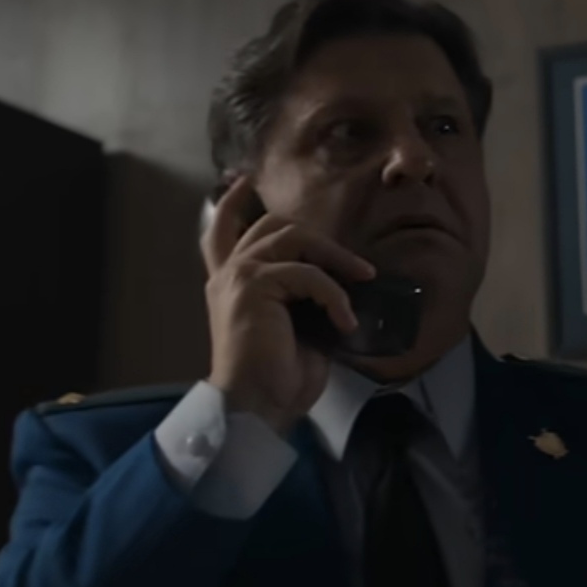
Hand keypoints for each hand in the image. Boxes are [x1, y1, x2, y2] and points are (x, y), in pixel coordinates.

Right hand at [200, 174, 375, 435]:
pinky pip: (307, 274)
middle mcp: (228, 274)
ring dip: (336, 258)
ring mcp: (239, 276)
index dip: (234, 203)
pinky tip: (345, 321)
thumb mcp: (296, 329)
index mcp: (230, 283)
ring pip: (295, 238)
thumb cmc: (278, 378)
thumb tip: (342, 285)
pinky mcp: (253, 286)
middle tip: (355, 265)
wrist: (258, 407)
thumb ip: (302, 298)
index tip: (245, 180)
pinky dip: (334, 295)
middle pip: (274, 224)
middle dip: (319, 237)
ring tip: (363, 279)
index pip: (222, 231)